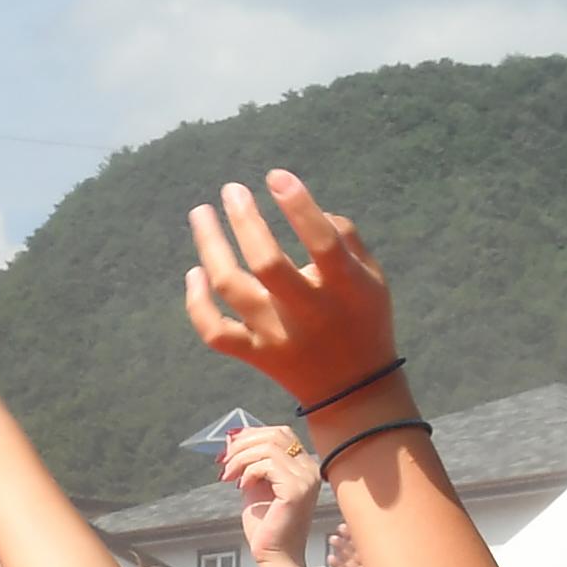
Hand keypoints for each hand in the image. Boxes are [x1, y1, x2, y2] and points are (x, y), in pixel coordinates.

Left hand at [178, 174, 400, 411]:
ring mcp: (275, 335)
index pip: (322, 242)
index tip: (276, 177)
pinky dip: (196, 303)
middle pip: (266, 263)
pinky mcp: (253, 354)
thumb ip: (347, 239)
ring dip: (210, 246)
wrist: (352, 389)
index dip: (299, 206)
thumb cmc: (363, 320)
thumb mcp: (373, 278)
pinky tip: (194, 273)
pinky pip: (214, 330)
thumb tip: (312, 208)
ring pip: (231, 287)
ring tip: (200, 213)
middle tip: (231, 190)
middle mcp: (306, 311)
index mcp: (344, 288)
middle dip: (244, 221)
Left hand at [223, 424, 319, 562]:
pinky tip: (241, 486)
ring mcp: (306, 479)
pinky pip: (268, 464)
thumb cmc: (266, 528)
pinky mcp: (296, 490)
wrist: (275, 557)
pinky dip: (248, 471)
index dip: (251, 434)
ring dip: (240, 458)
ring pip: (269, 447)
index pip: (280, 434)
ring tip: (228, 475)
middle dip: (243, 444)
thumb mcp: (255, 486)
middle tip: (223, 460)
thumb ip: (250, 463)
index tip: (227, 448)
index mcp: (303, 467)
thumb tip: (233, 438)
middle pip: (275, 434)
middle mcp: (310, 469)